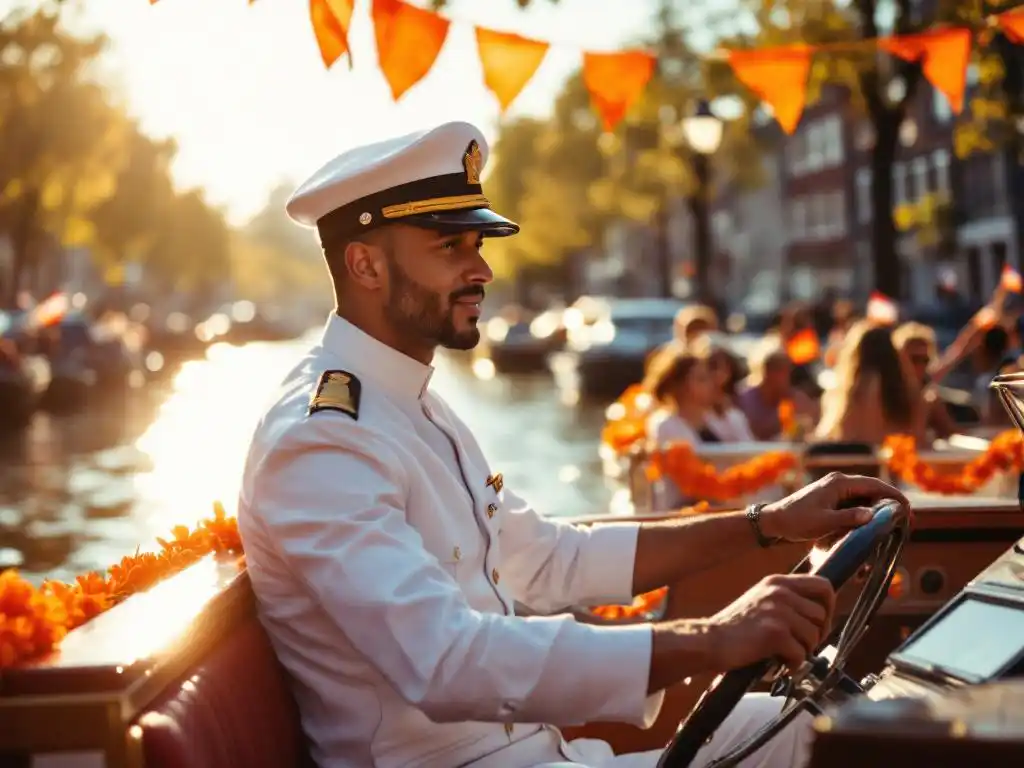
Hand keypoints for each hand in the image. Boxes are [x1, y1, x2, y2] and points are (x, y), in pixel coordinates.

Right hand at [706, 574, 835, 670]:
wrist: (710, 640)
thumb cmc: (734, 627)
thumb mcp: (761, 600)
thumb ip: (786, 600)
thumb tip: (818, 612)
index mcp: (777, 582)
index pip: (823, 585)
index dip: (829, 606)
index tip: (820, 622)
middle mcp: (780, 592)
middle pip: (821, 614)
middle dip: (817, 634)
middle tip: (803, 645)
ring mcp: (779, 611)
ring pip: (814, 635)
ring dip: (804, 651)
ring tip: (785, 655)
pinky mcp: (776, 633)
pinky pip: (801, 654)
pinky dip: (793, 665)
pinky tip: (779, 666)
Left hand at [759, 471, 908, 542]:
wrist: (774, 521)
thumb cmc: (796, 520)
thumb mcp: (823, 522)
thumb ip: (848, 518)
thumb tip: (872, 515)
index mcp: (839, 483)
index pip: (875, 485)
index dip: (894, 496)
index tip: (908, 510)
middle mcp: (839, 483)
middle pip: (873, 491)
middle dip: (890, 505)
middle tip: (906, 522)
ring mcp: (835, 491)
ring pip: (865, 498)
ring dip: (878, 510)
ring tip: (893, 526)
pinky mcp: (832, 500)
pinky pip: (855, 505)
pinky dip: (865, 514)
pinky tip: (873, 526)